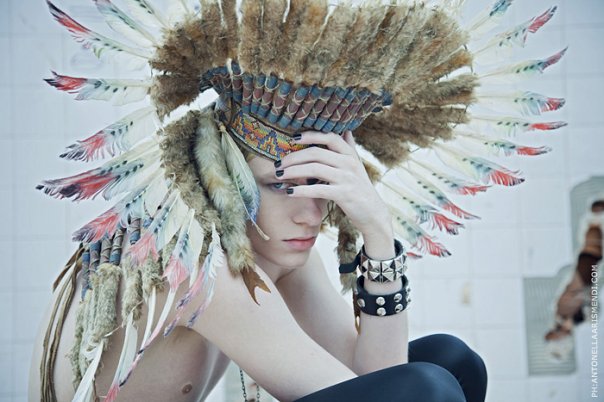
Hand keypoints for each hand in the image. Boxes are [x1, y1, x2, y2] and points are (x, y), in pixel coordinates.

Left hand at [276, 130, 394, 257]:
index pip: (329, 137)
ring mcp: (347, 178)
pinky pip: (318, 189)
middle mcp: (349, 163)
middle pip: (316, 153)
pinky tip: (289, 191)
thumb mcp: (357, 166)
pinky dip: (301, 190)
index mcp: (350, 154)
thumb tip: (346, 130)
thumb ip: (350, 148)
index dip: (310, 135)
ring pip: (314, 168)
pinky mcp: (344, 194)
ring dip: (293, 171)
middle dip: (294, 157)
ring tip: (279, 175)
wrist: (373, 214)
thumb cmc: (360, 189)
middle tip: (278, 163)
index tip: (292, 138)